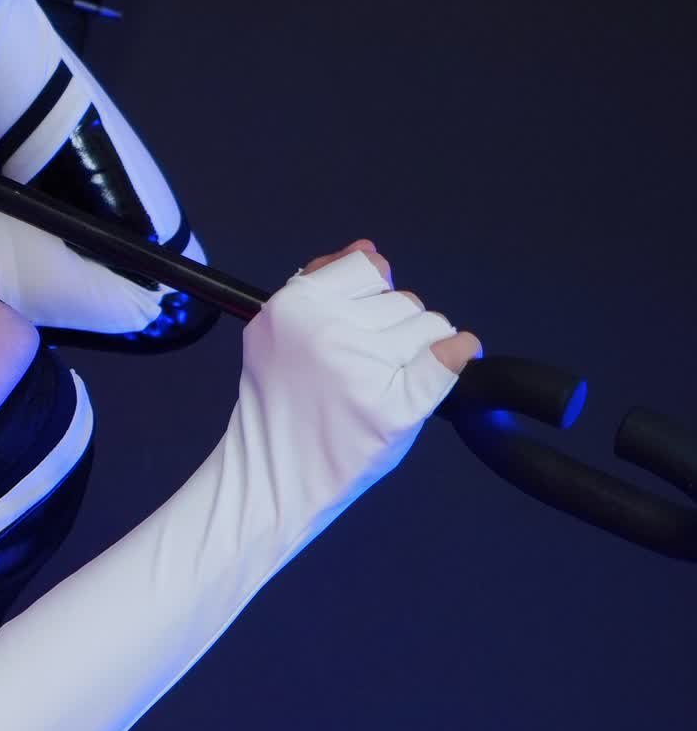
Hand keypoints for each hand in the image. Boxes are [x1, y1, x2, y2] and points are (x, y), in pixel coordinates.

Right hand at [233, 237, 479, 538]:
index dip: (368, 298)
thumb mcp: (279, 334)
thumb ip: (320, 285)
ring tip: (379, 385)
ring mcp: (363, 370)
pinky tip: (449, 365)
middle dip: (392, 329)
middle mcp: (326, 332)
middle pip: (403, 299)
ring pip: (429, 325)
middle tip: (357, 371)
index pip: (368, 268)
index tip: (356, 329)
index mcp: (292, 308)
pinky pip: (450, 357)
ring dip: (417, 352)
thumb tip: (369, 250)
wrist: (271, 480)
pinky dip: (458, 356)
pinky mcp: (394, 408)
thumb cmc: (280, 408)